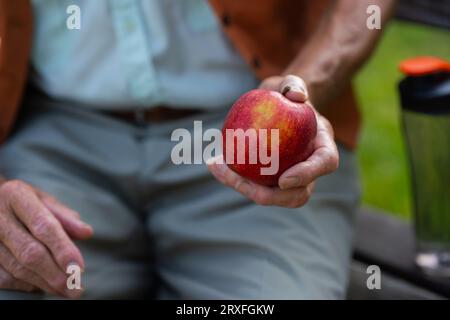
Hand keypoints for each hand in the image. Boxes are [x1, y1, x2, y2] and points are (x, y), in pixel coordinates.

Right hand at [0, 179, 92, 297]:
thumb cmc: (25, 202)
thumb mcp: (45, 200)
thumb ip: (65, 217)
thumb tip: (87, 233)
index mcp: (16, 196)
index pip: (43, 226)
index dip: (62, 249)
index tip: (78, 268)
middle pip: (30, 252)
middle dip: (56, 274)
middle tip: (76, 288)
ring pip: (17, 268)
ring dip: (44, 283)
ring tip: (66, 289)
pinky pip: (3, 278)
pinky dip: (25, 284)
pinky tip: (42, 284)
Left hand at [208, 75, 338, 207]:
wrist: (277, 105)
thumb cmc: (286, 93)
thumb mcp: (290, 82)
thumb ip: (294, 84)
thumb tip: (296, 95)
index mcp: (322, 145)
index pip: (325, 163)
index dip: (307, 176)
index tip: (283, 180)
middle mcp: (309, 168)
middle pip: (298, 194)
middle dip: (269, 196)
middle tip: (239, 181)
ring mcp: (290, 178)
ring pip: (272, 196)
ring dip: (244, 188)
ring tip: (218, 168)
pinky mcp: (269, 179)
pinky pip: (254, 185)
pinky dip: (233, 178)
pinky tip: (214, 163)